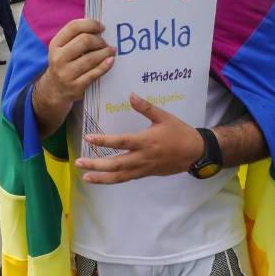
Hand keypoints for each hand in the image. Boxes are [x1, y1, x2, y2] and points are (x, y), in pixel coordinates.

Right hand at [37, 18, 114, 109]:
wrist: (54, 90)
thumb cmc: (64, 64)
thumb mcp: (62, 49)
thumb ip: (76, 37)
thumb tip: (100, 29)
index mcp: (55, 45)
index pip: (74, 27)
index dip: (91, 24)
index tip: (102, 27)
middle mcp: (58, 58)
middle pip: (84, 41)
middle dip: (99, 40)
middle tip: (106, 43)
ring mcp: (66, 74)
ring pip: (91, 58)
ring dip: (105, 52)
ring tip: (111, 51)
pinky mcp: (76, 87)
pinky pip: (94, 73)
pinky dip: (105, 66)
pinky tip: (111, 61)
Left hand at [76, 94, 204, 183]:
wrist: (195, 152)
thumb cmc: (179, 133)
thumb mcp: (164, 117)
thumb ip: (146, 108)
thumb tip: (131, 95)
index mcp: (145, 141)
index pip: (120, 142)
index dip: (103, 141)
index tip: (88, 138)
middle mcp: (142, 157)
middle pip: (115, 164)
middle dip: (96, 165)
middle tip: (79, 163)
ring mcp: (143, 168)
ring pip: (119, 176)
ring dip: (101, 178)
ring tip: (85, 177)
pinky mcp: (146, 174)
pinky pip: (127, 179)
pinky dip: (113, 180)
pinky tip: (102, 179)